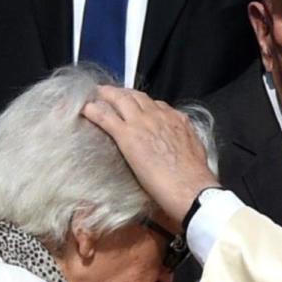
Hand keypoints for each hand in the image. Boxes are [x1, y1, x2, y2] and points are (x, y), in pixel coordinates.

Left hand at [82, 88, 218, 228]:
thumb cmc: (195, 178)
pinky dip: (94, 111)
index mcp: (177, 120)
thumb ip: (186, 144)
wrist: (190, 188)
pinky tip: (85, 110)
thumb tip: (182, 148)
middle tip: (112, 94)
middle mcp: (159, 116)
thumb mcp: (196, 152)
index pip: (157, 105)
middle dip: (123, 93)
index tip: (137, 107)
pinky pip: (106, 117)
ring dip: (106, 95)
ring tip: (96, 95)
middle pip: (136, 96)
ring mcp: (142, 123)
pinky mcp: (127, 135)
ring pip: (120, 100)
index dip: (143, 104)